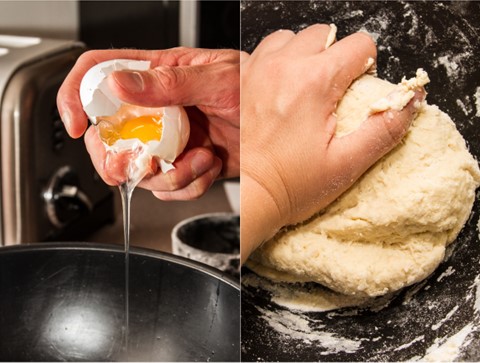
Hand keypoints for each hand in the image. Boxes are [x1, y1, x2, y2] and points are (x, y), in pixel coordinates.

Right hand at [57, 47, 239, 199]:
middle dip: (116, 159)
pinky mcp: (184, 165)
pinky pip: (170, 188)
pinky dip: (190, 185)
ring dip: (169, 176)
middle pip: (108, 136)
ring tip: (200, 158)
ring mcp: (168, 141)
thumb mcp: (217, 78)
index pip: (98, 75)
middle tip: (138, 164)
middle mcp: (156, 110)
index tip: (76, 125)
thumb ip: (168, 82)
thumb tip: (119, 83)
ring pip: (140, 171)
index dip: (76, 97)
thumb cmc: (256, 87)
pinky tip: (209, 166)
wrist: (282, 124)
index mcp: (156, 76)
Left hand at [240, 24, 424, 261]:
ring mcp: (256, 70)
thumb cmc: (289, 185)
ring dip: (303, 56)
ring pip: (291, 38)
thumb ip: (384, 129)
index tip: (355, 90)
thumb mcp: (346, 164)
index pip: (360, 44)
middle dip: (334, 57)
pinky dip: (275, 63)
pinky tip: (278, 91)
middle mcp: (282, 67)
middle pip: (324, 34)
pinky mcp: (239, 79)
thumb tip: (411, 101)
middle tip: (329, 93)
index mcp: (314, 82)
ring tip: (303, 88)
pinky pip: (263, 52)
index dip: (366, 66)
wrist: (246, 197)